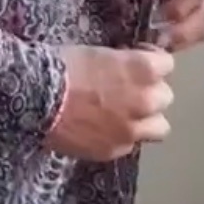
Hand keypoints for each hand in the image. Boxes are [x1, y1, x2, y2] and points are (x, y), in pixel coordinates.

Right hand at [46, 44, 174, 161]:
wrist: (36, 97)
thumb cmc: (63, 65)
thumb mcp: (100, 53)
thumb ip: (126, 65)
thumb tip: (131, 72)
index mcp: (144, 70)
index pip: (167, 64)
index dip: (151, 62)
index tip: (136, 62)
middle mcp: (146, 101)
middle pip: (165, 96)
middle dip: (149, 92)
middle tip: (128, 90)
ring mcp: (132, 130)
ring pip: (159, 126)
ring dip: (146, 119)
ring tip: (126, 115)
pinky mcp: (114, 150)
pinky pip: (131, 143)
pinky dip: (122, 136)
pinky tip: (103, 129)